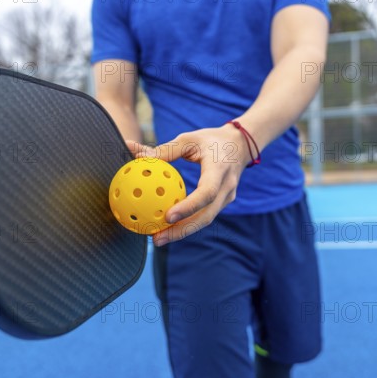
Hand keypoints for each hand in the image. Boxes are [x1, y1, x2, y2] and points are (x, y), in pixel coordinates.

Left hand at [126, 124, 250, 245]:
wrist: (241, 146)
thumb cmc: (211, 140)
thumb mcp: (189, 139)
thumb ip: (164, 149)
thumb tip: (135, 155)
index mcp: (220, 169)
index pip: (207, 193)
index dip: (188, 207)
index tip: (167, 216)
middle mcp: (226, 187)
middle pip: (206, 216)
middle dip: (181, 231)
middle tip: (157, 238)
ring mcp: (227, 198)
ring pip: (205, 220)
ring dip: (181, 232)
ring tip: (158, 239)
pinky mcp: (222, 203)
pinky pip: (204, 216)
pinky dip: (186, 224)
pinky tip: (167, 228)